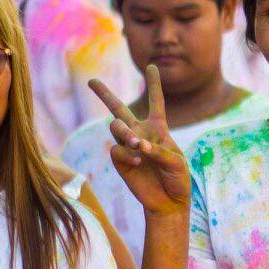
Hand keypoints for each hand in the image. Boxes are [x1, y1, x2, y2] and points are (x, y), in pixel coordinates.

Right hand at [91, 68, 190, 215]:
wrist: (169, 202)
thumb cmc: (178, 179)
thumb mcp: (177, 162)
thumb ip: (159, 151)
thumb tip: (138, 146)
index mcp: (158, 129)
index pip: (156, 102)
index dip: (154, 84)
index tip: (152, 65)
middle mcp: (140, 133)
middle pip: (118, 109)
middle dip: (104, 94)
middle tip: (91, 81)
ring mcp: (127, 147)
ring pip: (115, 127)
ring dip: (125, 133)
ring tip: (137, 144)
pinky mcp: (120, 161)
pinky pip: (117, 150)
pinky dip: (127, 154)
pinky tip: (138, 161)